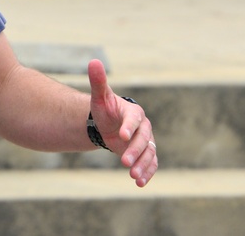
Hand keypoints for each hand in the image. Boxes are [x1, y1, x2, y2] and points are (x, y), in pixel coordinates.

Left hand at [88, 59, 157, 186]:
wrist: (107, 123)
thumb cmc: (104, 109)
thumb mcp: (99, 97)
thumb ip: (98, 81)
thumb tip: (93, 61)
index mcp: (133, 112)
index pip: (134, 120)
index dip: (129, 127)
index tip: (120, 136)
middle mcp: (143, 127)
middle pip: (143, 140)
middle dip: (134, 151)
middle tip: (124, 162)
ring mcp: (145, 141)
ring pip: (149, 154)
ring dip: (142, 165)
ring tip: (133, 176)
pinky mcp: (145, 154)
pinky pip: (151, 163)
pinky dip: (147, 173)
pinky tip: (139, 183)